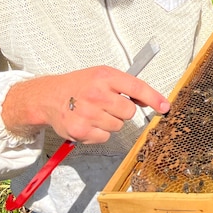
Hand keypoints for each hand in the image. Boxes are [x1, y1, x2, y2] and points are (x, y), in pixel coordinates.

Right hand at [1, 66, 170, 143]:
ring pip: (118, 126)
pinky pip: (104, 137)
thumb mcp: (101, 76)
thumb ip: (124, 85)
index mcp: (104, 76)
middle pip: (129, 112)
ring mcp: (88, 113)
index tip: (164, 107)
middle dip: (122, 110)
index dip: (154, 98)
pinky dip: (99, 133)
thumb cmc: (78, 85)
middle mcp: (97, 94)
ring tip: (94, 112)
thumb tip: (149, 99)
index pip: (137, 87)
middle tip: (107, 105)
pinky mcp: (81, 130)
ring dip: (110, 122)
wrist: (48, 97)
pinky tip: (88, 122)